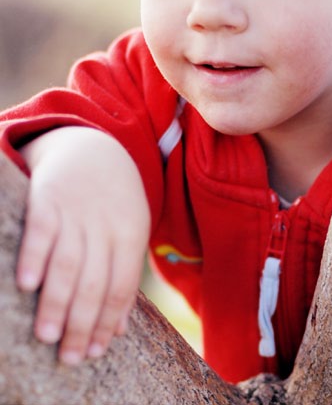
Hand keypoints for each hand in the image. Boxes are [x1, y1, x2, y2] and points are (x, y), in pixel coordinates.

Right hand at [16, 127, 149, 364]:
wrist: (94, 147)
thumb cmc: (114, 199)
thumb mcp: (131, 228)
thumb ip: (124, 273)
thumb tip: (119, 328)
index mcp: (131, 233)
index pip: (121, 286)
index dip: (109, 321)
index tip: (94, 351)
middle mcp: (106, 224)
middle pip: (95, 281)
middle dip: (82, 323)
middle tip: (69, 357)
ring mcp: (77, 211)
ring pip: (68, 263)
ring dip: (57, 302)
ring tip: (47, 336)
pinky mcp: (48, 198)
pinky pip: (42, 230)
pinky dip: (35, 256)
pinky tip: (27, 284)